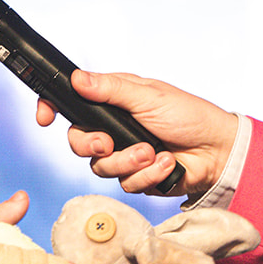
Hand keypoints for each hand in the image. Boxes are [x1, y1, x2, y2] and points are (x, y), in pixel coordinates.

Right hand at [36, 71, 237, 196]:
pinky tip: (166, 164)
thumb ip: (110, 90)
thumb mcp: (149, 96)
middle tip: (107, 144)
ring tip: (153, 152)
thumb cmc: (189, 115)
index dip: (52, 108)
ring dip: (128, 162)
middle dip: (91, 145)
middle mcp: (113, 128)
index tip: (44, 118)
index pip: (72, 103)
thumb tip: (77, 78)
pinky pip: (125, 184)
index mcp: (113, 102)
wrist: (218, 152)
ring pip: (100, 167)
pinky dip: (147, 175)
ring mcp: (124, 154)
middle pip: (78, 141)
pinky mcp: (137, 177)